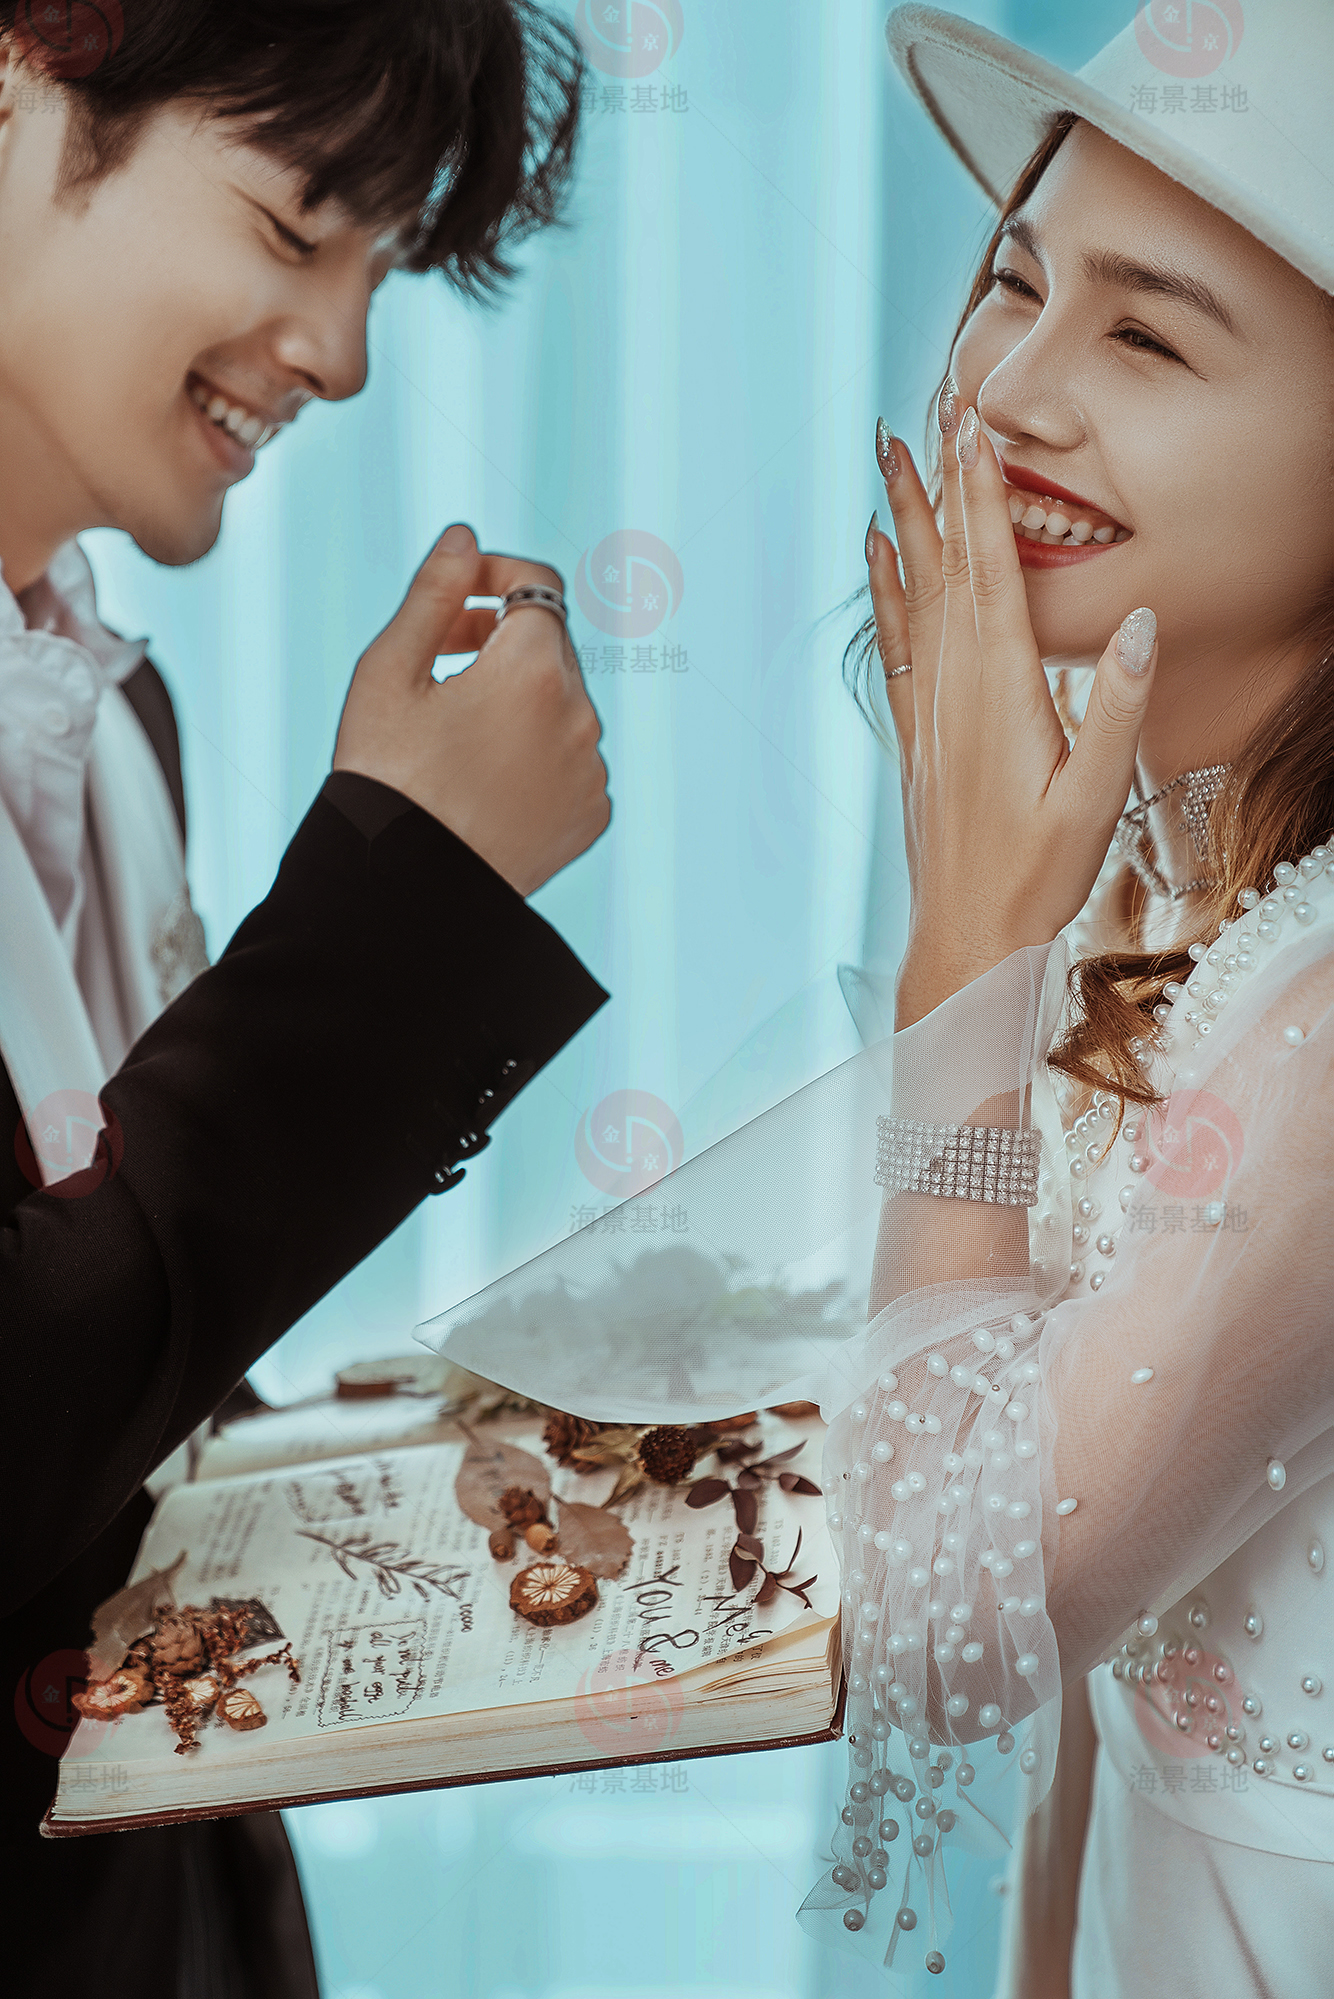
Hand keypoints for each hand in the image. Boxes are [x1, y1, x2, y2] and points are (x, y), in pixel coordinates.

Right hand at [333, 523, 609, 895]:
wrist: (406, 892)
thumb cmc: (384, 778)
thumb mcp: (389, 672)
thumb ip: (433, 593)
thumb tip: (465, 537)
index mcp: (535, 669)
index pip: (537, 585)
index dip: (492, 578)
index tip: (454, 600)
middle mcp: (581, 715)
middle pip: (551, 645)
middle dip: (501, 640)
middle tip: (440, 664)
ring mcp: (592, 770)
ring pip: (561, 704)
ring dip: (518, 700)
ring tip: (454, 735)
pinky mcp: (593, 815)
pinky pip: (571, 761)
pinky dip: (536, 756)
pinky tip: (483, 782)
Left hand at [867, 394, 1157, 1027]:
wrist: (966, 938)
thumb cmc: (1038, 874)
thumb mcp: (1097, 795)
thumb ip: (1118, 706)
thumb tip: (1143, 620)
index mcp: (1004, 690)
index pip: (993, 571)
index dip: (983, 495)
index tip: (972, 426)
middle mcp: (956, 688)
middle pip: (946, 565)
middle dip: (937, 485)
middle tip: (923, 410)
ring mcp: (930, 709)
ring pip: (916, 594)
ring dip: (907, 521)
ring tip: (890, 458)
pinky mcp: (917, 735)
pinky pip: (895, 642)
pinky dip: (886, 590)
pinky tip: (876, 556)